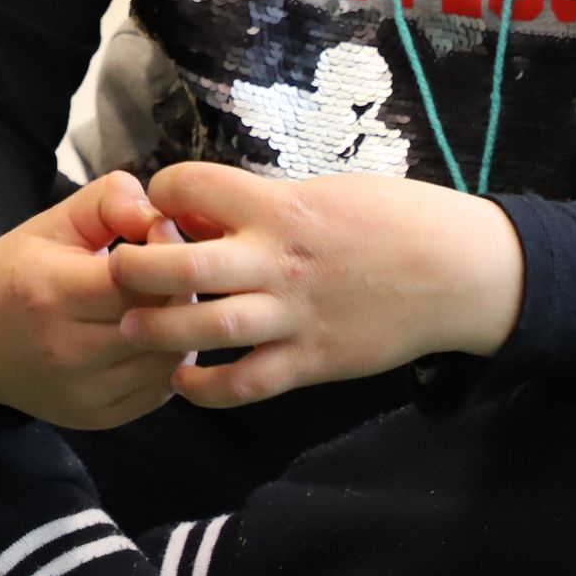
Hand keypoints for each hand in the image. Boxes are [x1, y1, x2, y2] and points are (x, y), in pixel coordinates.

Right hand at [0, 172, 184, 428]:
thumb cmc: (18, 270)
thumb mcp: (55, 220)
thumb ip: (110, 199)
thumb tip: (160, 216)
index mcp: (50, 293)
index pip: (138, 281)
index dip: (164, 253)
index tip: (162, 234)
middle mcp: (65, 351)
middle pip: (157, 322)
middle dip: (179, 288)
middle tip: (175, 265)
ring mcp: (81, 392)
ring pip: (167, 360)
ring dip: (180, 327)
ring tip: (167, 298)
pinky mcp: (95, 418)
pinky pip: (159, 390)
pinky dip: (167, 360)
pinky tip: (155, 333)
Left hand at [105, 163, 523, 409]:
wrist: (459, 272)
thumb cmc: (393, 219)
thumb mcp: (326, 191)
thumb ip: (267, 203)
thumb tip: (209, 210)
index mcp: (281, 207)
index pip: (192, 186)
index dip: (162, 192)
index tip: (155, 204)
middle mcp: (280, 261)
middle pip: (183, 266)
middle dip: (137, 268)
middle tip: (116, 270)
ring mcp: (295, 315)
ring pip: (207, 328)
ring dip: (159, 330)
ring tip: (131, 328)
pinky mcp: (314, 361)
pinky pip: (248, 383)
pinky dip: (207, 389)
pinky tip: (183, 383)